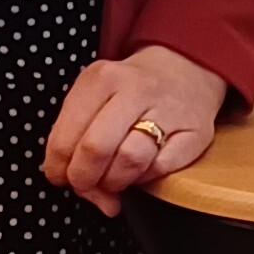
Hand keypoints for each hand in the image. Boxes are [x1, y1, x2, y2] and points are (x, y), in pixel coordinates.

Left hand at [43, 44, 228, 215]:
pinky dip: (144, 178)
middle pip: (96, 148)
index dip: (57, 167)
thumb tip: (73, 185)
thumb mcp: (95, 96)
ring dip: (114, 181)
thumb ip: (75, 137)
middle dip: (83, 178)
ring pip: (129, 160)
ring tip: (112, 180)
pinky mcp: (195, 132)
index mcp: (102, 78)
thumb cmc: (130, 89)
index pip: (65, 137)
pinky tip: (139, 171)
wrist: (186, 69)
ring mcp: (169, 110)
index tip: (60, 175)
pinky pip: (160, 169)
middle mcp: (136, 89)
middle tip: (85, 184)